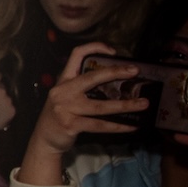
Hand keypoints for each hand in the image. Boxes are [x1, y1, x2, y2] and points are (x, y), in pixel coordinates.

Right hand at [18, 42, 148, 185]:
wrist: (44, 139)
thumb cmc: (60, 115)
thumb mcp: (65, 95)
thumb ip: (81, 87)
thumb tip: (115, 83)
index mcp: (64, 80)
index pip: (76, 55)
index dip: (95, 47)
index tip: (113, 52)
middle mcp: (63, 91)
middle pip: (92, 77)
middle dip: (116, 73)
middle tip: (135, 71)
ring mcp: (66, 108)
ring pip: (101, 106)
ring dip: (125, 105)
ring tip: (143, 104)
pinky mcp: (70, 125)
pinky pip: (99, 125)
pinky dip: (118, 126)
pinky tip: (131, 126)